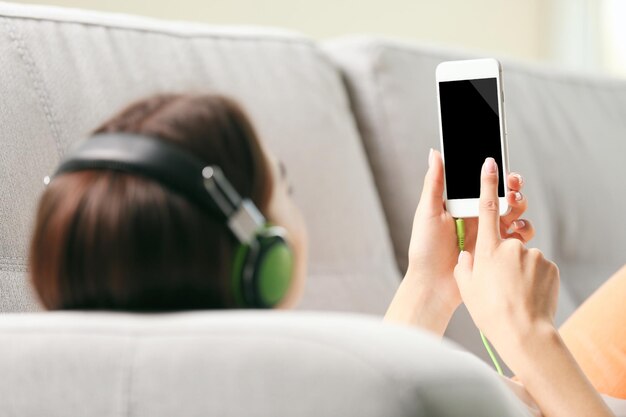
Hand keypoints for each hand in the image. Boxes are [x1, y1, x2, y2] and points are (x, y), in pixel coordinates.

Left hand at [405, 149, 533, 313]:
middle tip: (512, 185)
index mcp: (461, 204)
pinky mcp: (499, 250)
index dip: (495, 173)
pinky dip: (523, 229)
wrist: (433, 285)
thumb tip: (435, 152)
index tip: (500, 164)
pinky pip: (519, 237)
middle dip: (513, 186)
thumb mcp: (428, 212)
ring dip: (520, 204)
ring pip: (515, 212)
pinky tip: (516, 229)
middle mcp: (478, 216)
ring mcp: (490, 233)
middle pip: (504, 194)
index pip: (483, 183)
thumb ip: (435, 182)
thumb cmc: (425, 248)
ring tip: (513, 204)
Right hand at [454, 157, 559, 364]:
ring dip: (517, 268)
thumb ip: (466, 263)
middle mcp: (511, 246)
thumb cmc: (488, 310)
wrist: (523, 332)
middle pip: (507, 236)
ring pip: (522, 254)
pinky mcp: (549, 266)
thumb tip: (468, 254)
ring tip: (512, 292)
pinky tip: (525, 294)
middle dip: (504, 249)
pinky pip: (536, 266)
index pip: (487, 207)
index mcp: (487, 247)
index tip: (491, 163)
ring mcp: (533, 255)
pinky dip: (531, 277)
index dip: (487, 183)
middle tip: (500, 273)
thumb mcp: (466, 285)